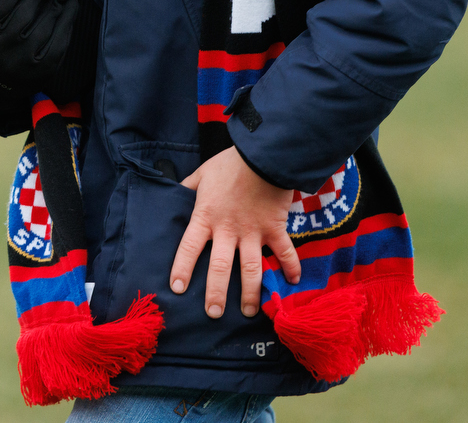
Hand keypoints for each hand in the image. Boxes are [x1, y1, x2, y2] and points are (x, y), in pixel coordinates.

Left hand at [169, 147, 300, 319]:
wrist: (263, 154)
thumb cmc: (230, 163)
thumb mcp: (202, 174)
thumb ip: (188, 187)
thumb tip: (174, 193)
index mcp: (206, 216)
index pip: (189, 247)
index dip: (182, 268)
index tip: (177, 289)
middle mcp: (228, 230)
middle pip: (220, 267)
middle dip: (216, 294)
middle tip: (213, 314)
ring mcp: (253, 232)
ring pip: (252, 269)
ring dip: (252, 293)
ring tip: (249, 313)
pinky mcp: (275, 228)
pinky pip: (285, 252)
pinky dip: (291, 267)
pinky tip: (293, 282)